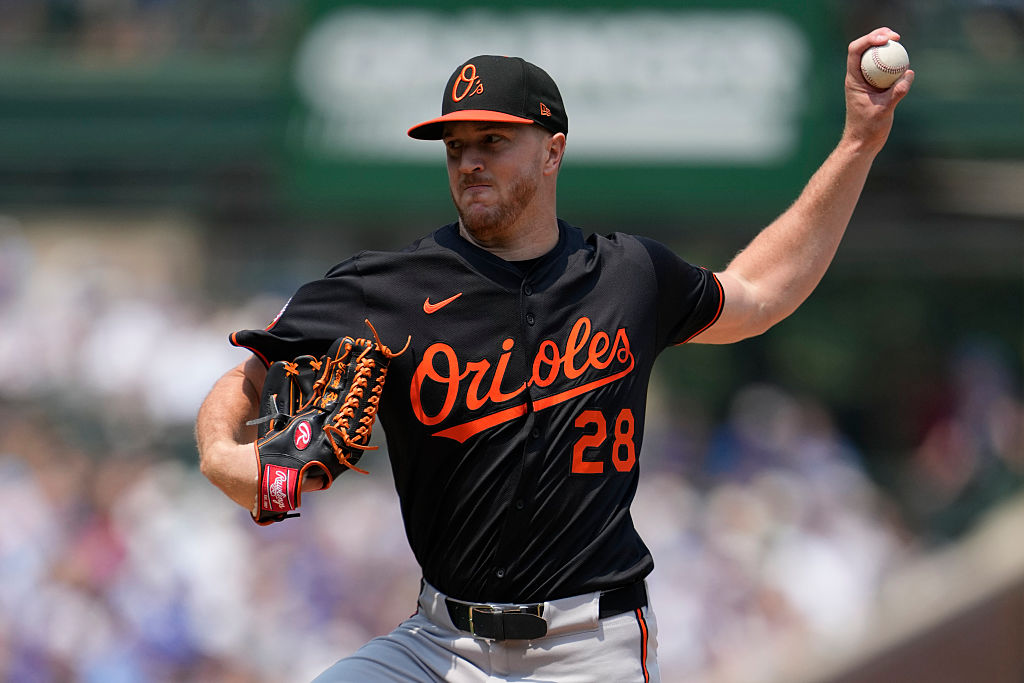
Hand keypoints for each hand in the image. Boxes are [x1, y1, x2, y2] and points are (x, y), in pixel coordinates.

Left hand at [843, 28, 914, 152]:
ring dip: (886, 48)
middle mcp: (858, 77)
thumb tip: (909, 73)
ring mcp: (866, 81)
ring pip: (874, 58)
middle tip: (896, 36)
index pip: (855, 51)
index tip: (886, 38)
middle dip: (879, 37)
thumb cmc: (868, 129)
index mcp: (853, 79)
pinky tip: (905, 64)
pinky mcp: (875, 87)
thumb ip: (896, 93)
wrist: (862, 143)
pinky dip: (893, 63)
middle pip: (865, 49)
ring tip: (899, 45)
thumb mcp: (884, 111)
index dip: (869, 39)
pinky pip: (884, 69)